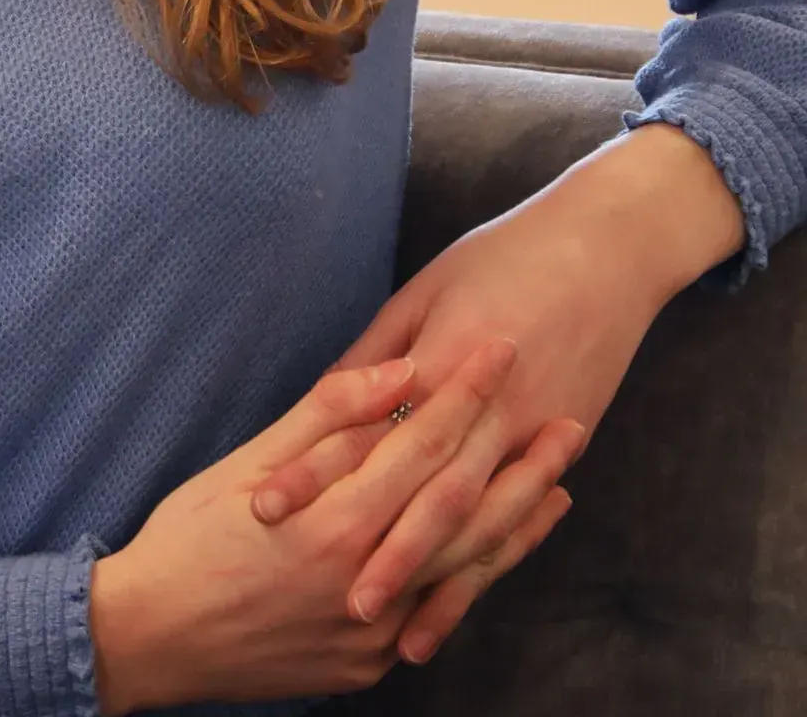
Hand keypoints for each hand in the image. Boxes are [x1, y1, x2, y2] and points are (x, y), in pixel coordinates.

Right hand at [88, 339, 573, 712]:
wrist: (152, 638)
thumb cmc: (189, 537)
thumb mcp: (248, 463)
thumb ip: (330, 416)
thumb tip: (399, 373)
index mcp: (336, 524)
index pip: (422, 445)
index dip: (465, 394)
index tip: (501, 349)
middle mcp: (368, 584)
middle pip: (467, 513)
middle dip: (521, 461)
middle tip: (570, 418)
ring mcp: (374, 633)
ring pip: (466, 571)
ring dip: (517, 523)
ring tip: (558, 483)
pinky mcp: (368, 662)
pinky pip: (436, 610)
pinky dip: (475, 573)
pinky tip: (498, 546)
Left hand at [246, 125, 745, 662]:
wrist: (607, 248)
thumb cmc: (501, 257)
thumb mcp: (424, 291)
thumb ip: (376, 354)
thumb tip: (323, 400)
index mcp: (443, 356)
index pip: (368, 426)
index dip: (319, 470)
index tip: (268, 505)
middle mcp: (489, 404)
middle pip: (422, 489)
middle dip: (375, 548)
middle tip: (323, 599)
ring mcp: (531, 430)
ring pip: (469, 520)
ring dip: (427, 577)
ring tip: (381, 627)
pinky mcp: (563, 442)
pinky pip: (514, 518)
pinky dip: (482, 568)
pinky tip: (452, 606)